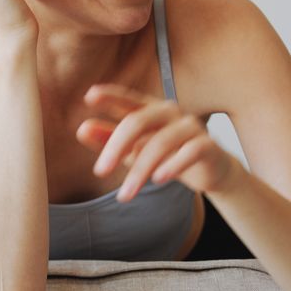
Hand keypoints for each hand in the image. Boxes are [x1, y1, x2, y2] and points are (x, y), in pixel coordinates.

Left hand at [74, 84, 243, 201]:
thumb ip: (109, 139)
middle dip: (116, 146)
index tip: (90, 96)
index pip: (128, 99)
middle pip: (138, 121)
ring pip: (160, 143)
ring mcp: (190, 126)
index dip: (111, 95)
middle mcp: (170, 112)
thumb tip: (82, 129)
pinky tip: (158, 179)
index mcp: (150, 109)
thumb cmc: (166, 154)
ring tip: (125, 194)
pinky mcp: (207, 145)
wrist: (209, 170)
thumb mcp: (134, 149)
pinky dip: (173, 165)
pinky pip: (190, 151)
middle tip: (99, 171)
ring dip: (139, 170)